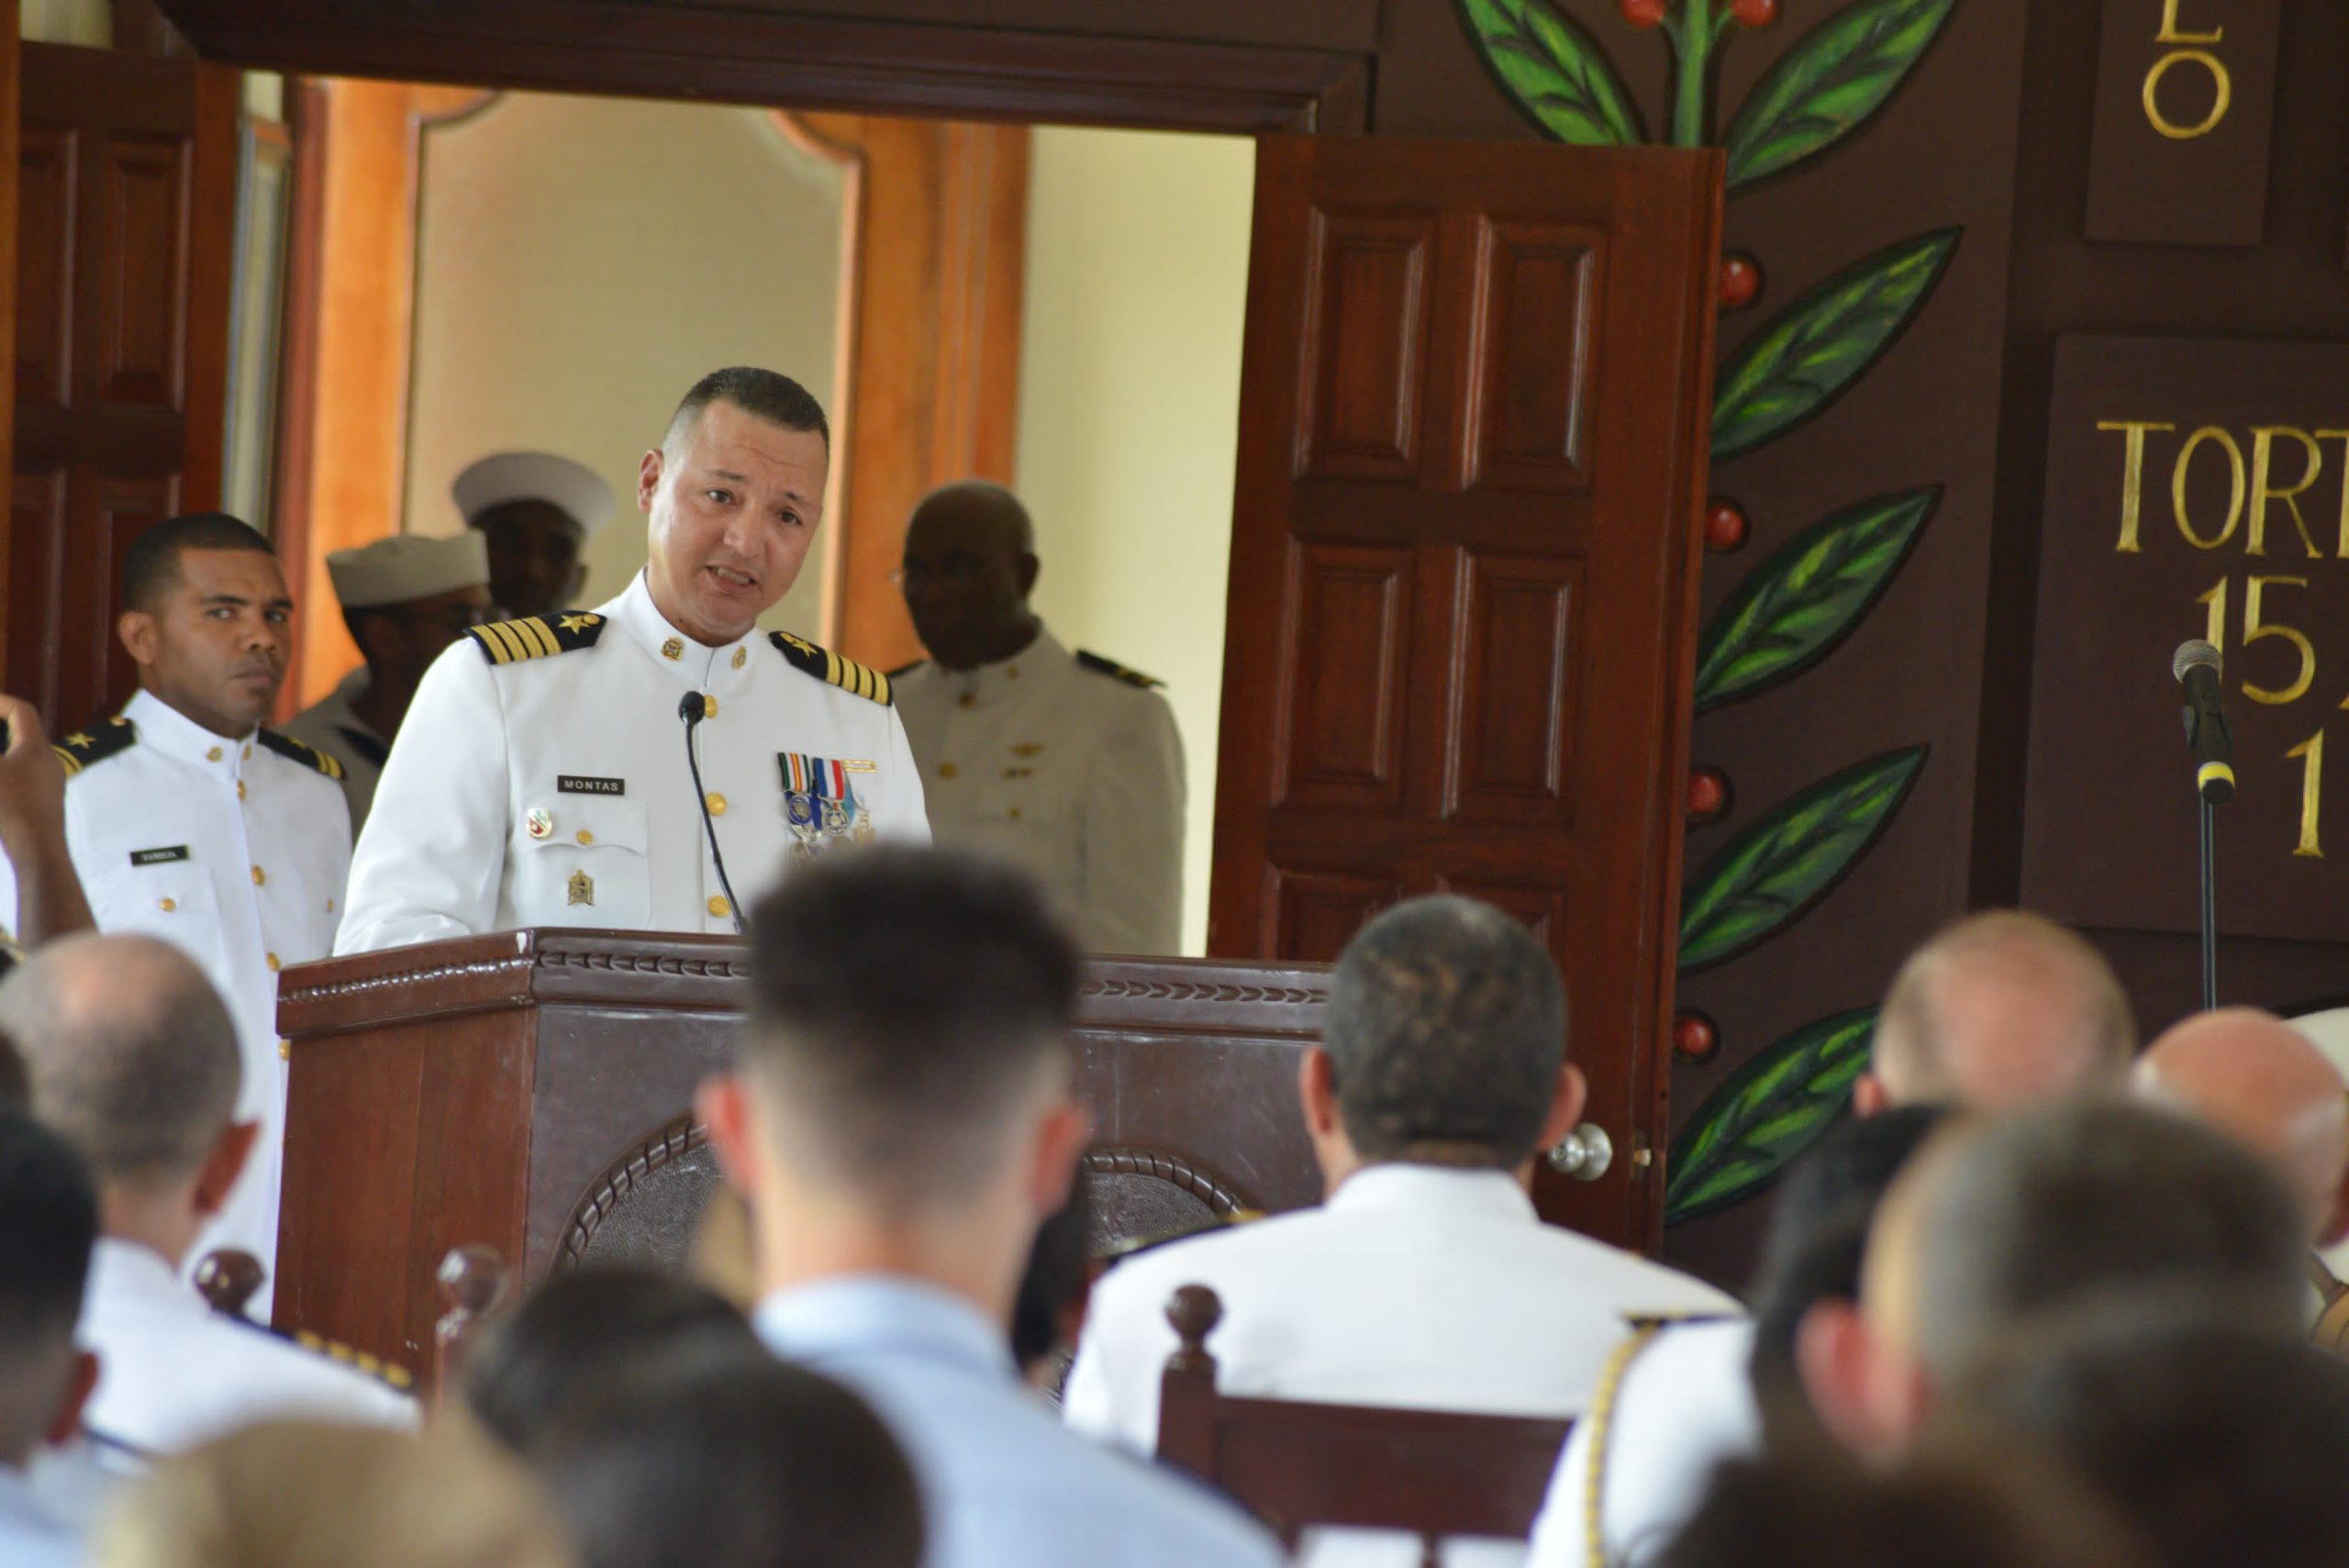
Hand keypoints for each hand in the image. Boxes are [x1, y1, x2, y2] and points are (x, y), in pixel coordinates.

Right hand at [0, 694, 66, 839]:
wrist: (38, 848)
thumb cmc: (11, 805)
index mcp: (36, 747)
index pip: (22, 711)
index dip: (1, 702)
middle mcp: (49, 760)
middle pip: (23, 732)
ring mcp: (51, 782)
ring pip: (24, 756)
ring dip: (3, 751)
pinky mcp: (47, 801)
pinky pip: (25, 777)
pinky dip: (7, 773)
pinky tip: (0, 785)